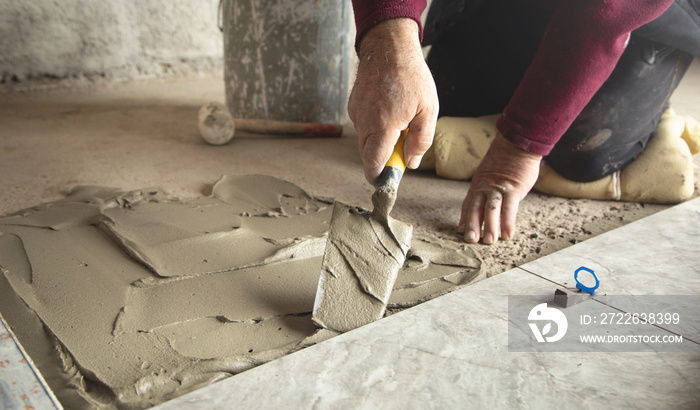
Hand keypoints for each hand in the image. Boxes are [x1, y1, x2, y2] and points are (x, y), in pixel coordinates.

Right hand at [348, 19, 438, 184]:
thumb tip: (411, 163)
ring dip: (381, 141)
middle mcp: (364, 123)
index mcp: (383, 126)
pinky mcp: (353, 106)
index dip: (379, 179)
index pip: (373, 164)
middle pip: (368, 156)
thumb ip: (420, 141)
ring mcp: (356, 114)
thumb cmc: (411, 76)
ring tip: (400, 122)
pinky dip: (376, 127)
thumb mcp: (428, 110)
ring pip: (366, 141)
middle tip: (404, 149)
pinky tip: (390, 111)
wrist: (388, 47)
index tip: (388, 183)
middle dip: (384, 160)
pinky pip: (364, 126)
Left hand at [458, 134, 541, 243]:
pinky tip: (507, 234)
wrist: (517, 143)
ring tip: (488, 242)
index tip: (461, 231)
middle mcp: (485, 187)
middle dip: (473, 225)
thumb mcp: (490, 173)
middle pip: (476, 208)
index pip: (469, 203)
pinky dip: (508, 222)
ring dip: (490, 227)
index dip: (465, 218)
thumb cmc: (505, 160)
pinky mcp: (514, 188)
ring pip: (491, 209)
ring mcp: (499, 188)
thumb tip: (483, 201)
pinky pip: (509, 208)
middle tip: (470, 240)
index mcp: (478, 183)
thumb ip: (486, 186)